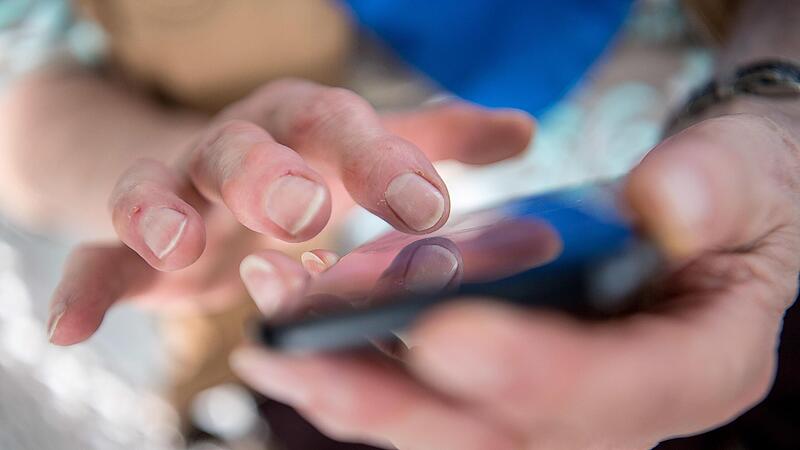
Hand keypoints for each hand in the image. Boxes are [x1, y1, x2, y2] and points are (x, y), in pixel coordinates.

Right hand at [47, 78, 533, 345]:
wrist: (208, 177)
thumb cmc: (305, 163)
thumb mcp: (368, 146)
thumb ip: (437, 138)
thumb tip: (522, 131)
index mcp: (303, 126)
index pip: (342, 128)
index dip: (383, 163)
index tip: (428, 209)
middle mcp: (239, 151)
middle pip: (246, 150)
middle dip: (271, 176)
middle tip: (306, 209)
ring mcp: (179, 194)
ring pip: (156, 190)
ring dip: (162, 213)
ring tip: (177, 246)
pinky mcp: (133, 245)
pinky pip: (98, 258)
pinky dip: (83, 288)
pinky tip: (71, 327)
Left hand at [231, 112, 799, 448]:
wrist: (705, 212)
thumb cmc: (729, 197)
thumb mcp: (743, 178)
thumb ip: (712, 188)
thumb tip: (660, 207)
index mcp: (696, 368)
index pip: (619, 393)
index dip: (535, 373)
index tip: (446, 335)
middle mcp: (618, 409)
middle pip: (506, 434)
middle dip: (401, 403)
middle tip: (303, 360)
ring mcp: (558, 404)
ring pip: (449, 425)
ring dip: (357, 391)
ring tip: (273, 346)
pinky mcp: (510, 382)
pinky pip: (430, 396)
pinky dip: (362, 369)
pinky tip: (299, 333)